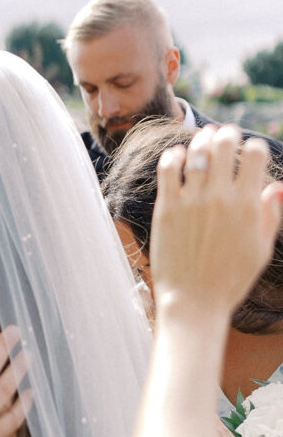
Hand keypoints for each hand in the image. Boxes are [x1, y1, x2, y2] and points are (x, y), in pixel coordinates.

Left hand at [151, 125, 282, 316]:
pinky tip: (177, 156)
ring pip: (196, 152)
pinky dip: (173, 156)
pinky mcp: (166, 209)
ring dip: (201, 140)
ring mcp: (191, 202)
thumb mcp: (262, 249)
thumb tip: (278, 185)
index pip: (254, 153)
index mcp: (247, 205)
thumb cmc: (230, 279)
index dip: (253, 147)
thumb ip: (271, 214)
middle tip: (224, 135)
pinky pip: (168, 170)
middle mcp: (219, 198)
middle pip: (224, 145)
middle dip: (227, 134)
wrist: (193, 302)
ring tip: (202, 140)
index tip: (249, 152)